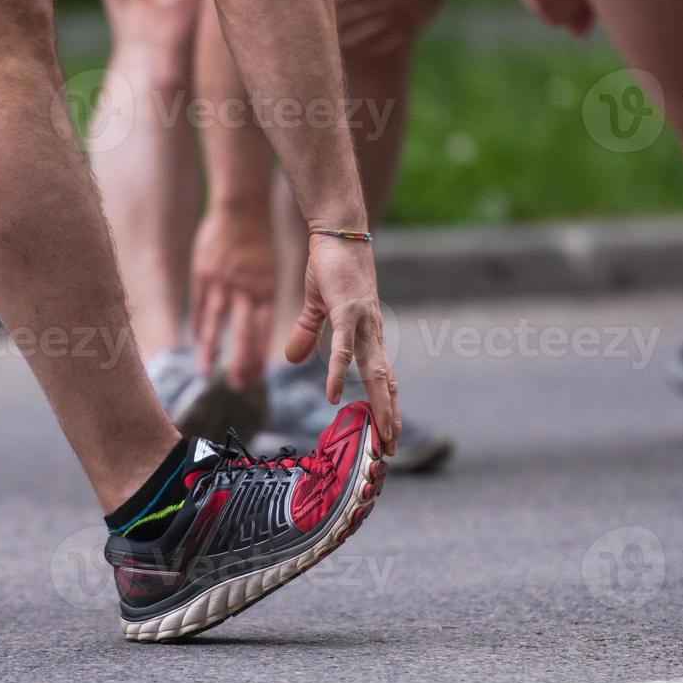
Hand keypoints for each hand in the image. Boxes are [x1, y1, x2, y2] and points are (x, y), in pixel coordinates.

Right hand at [191, 207, 275, 390]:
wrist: (240, 206)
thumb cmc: (257, 240)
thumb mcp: (268, 269)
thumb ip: (261, 298)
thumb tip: (257, 328)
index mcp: (266, 289)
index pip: (264, 331)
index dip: (260, 355)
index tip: (257, 378)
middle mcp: (245, 288)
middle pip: (242, 333)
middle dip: (240, 362)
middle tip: (238, 385)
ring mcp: (222, 281)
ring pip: (217, 323)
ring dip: (212, 351)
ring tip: (208, 373)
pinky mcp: (203, 274)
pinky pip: (200, 306)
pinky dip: (199, 327)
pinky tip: (197, 344)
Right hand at [284, 236, 400, 454]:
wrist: (338, 231)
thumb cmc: (330, 264)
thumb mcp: (315, 306)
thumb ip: (306, 333)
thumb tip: (291, 359)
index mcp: (366, 335)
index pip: (381, 377)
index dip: (384, 405)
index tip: (386, 435)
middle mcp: (370, 334)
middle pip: (384, 383)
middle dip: (388, 417)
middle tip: (390, 451)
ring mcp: (362, 323)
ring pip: (373, 373)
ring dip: (378, 405)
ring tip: (380, 434)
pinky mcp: (347, 311)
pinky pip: (342, 349)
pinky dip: (339, 374)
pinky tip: (334, 396)